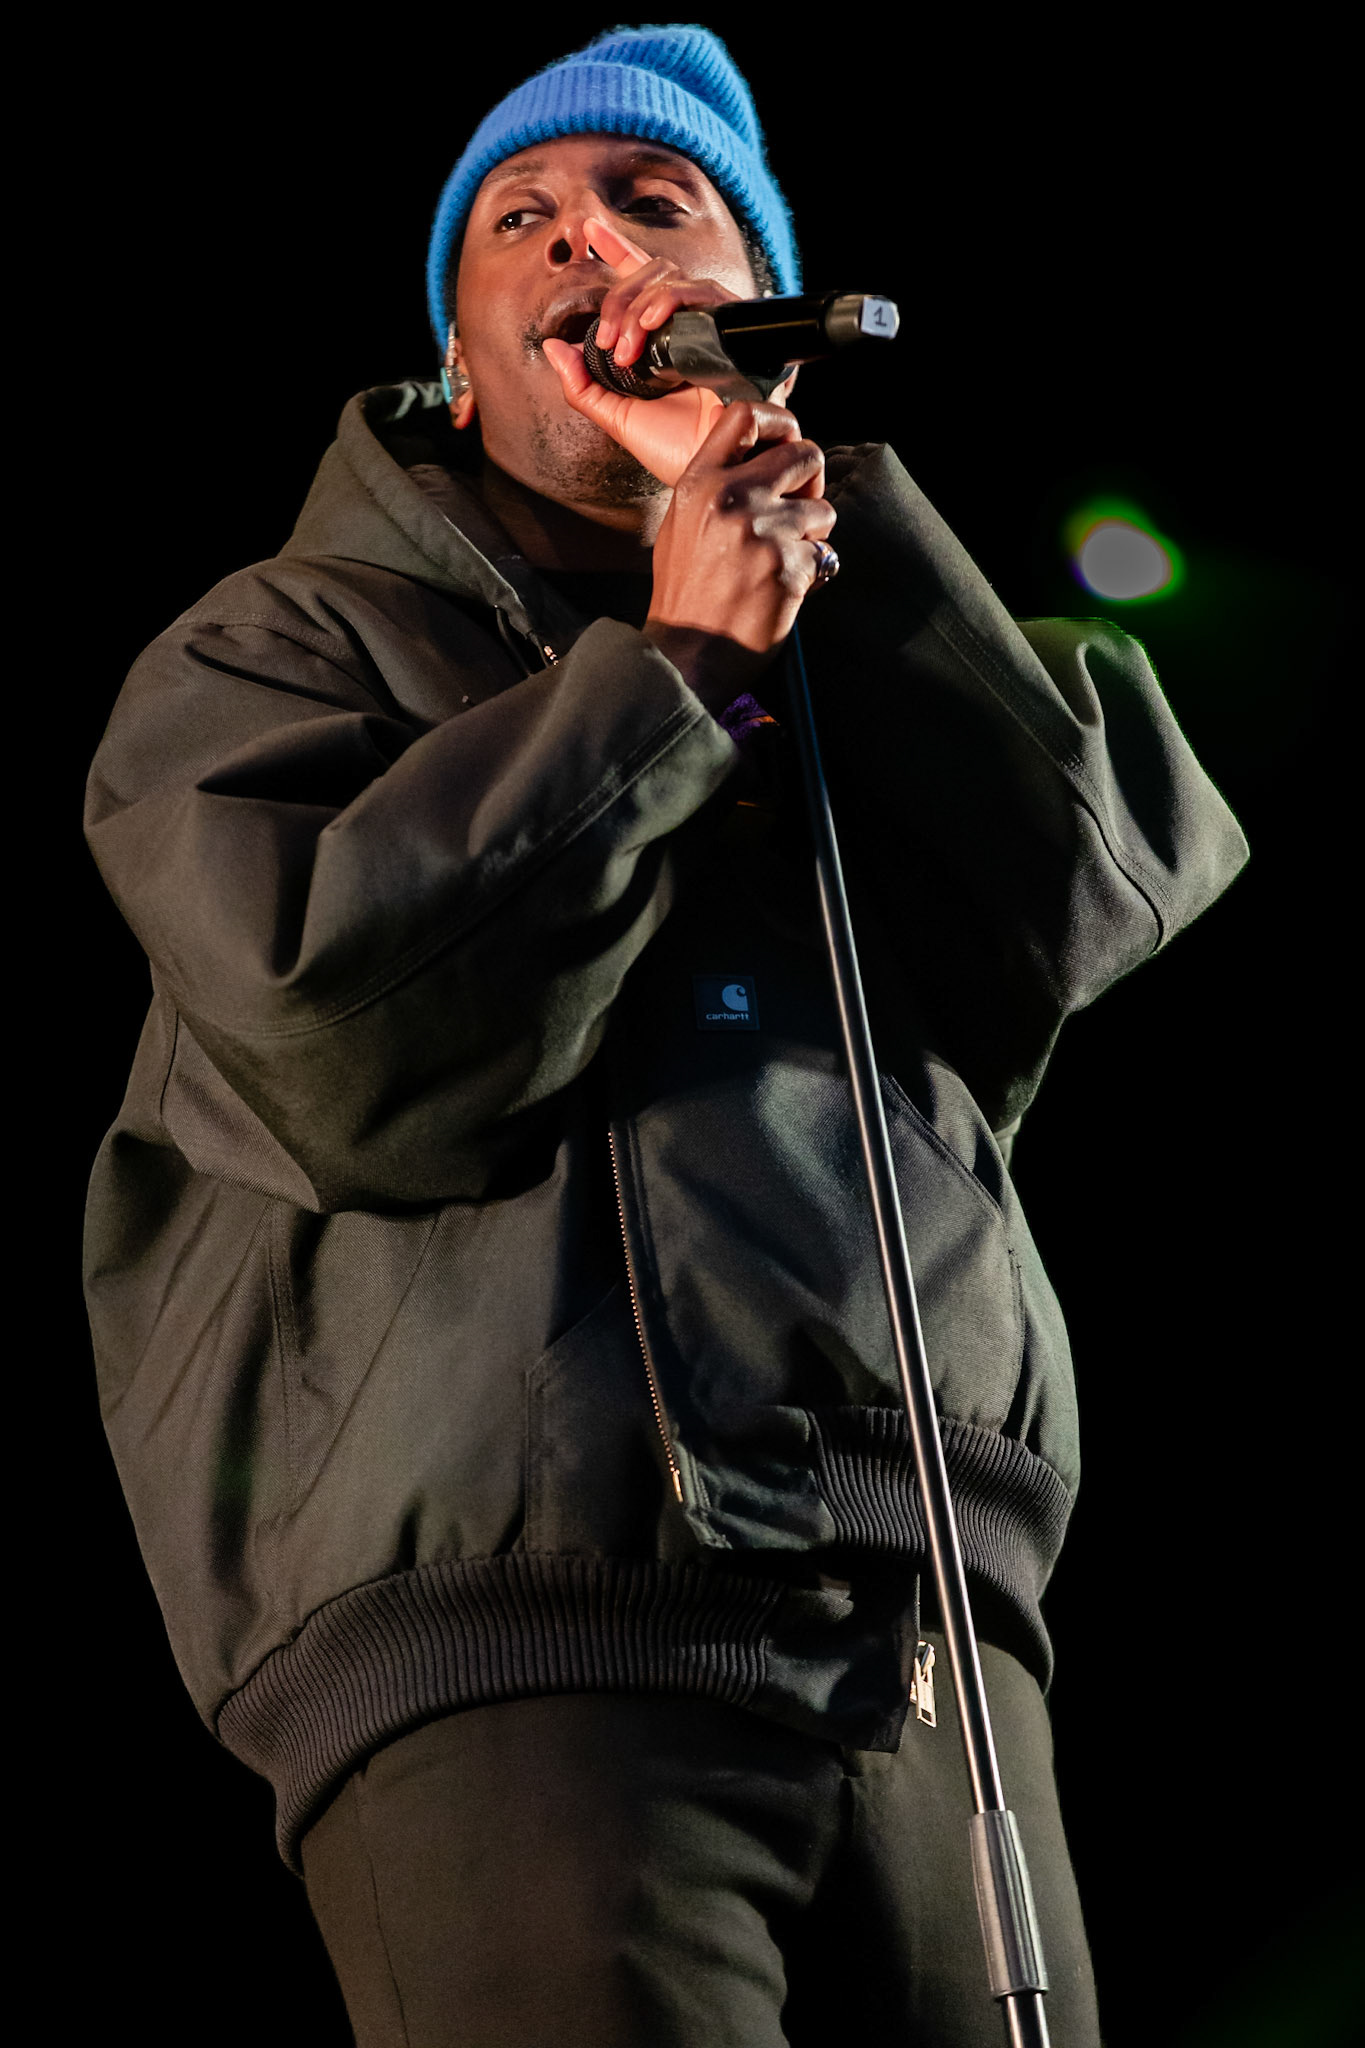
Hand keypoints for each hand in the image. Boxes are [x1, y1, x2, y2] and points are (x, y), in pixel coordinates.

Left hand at [541, 216, 791, 486]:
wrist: (715, 473)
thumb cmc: (678, 452)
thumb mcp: (617, 417)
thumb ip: (581, 385)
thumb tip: (552, 346)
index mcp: (663, 339)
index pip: (641, 281)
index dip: (616, 250)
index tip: (588, 232)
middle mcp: (690, 326)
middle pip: (653, 274)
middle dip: (619, 299)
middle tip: (606, 342)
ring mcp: (715, 325)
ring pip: (673, 279)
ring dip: (639, 306)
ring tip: (625, 346)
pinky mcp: (737, 328)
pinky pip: (703, 293)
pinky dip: (670, 301)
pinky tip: (651, 325)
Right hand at [642, 397, 835, 708]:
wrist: (686, 654)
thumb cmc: (685, 595)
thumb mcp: (682, 524)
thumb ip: (717, 486)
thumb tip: (761, 459)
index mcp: (700, 482)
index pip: (746, 415)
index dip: (780, 423)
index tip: (787, 443)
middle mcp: (732, 497)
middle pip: (805, 453)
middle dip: (811, 481)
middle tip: (799, 509)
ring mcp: (762, 530)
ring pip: (824, 508)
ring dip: (814, 534)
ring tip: (784, 558)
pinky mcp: (788, 565)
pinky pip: (825, 554)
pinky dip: (812, 573)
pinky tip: (783, 588)